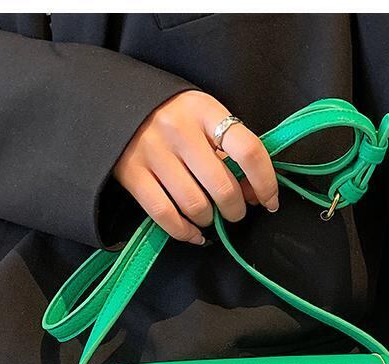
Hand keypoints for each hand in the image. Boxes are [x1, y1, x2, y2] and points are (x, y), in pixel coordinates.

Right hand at [114, 90, 278, 243]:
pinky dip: (185, 232)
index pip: (247, 149)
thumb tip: (254, 192)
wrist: (119, 103)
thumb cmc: (174, 115)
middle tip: (234, 212)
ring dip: (209, 220)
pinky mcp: (133, 174)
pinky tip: (194, 234)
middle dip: (235, 209)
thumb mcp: (204, 117)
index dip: (265, 181)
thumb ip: (229, 148)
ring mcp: (154, 152)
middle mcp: (179, 130)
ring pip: (196, 206)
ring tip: (209, 216)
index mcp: (204, 110)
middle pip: (222, 187)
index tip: (270, 201)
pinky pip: (166, 216)